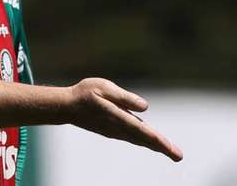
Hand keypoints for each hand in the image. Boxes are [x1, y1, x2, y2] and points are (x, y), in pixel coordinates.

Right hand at [68, 78, 182, 161]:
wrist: (65, 107)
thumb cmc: (84, 93)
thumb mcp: (103, 87)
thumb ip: (124, 97)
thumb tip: (145, 107)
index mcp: (116, 116)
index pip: (142, 130)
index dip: (158, 140)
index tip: (172, 150)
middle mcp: (117, 127)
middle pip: (142, 139)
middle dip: (161, 147)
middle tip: (178, 157)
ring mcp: (114, 131)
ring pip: (138, 140)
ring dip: (154, 145)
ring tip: (169, 151)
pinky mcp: (111, 131)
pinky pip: (131, 138)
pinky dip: (143, 141)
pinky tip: (149, 143)